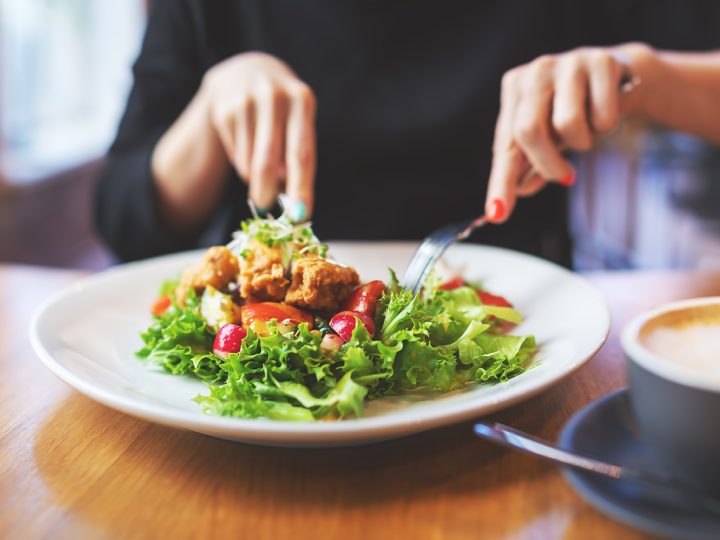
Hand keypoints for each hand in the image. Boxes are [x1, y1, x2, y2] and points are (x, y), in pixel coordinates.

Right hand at [202, 52, 315, 218]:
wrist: (246, 70)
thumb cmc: (282, 110)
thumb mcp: (297, 122)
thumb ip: (297, 157)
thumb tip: (293, 204)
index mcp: (301, 100)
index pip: (302, 153)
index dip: (301, 187)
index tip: (301, 216)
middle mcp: (273, 96)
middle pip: (269, 159)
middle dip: (267, 190)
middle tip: (266, 208)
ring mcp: (245, 101)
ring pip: (248, 160)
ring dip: (255, 176)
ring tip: (261, 163)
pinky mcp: (223, 109)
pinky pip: (235, 153)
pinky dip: (242, 161)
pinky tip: (247, 144)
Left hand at [484, 47, 634, 222]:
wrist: (619, 76)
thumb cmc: (573, 109)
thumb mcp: (546, 137)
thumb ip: (529, 165)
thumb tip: (519, 190)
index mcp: (514, 89)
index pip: (504, 145)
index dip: (501, 182)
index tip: (497, 213)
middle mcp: (535, 72)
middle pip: (529, 131)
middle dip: (547, 164)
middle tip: (563, 176)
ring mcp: (568, 64)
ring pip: (568, 124)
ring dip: (581, 143)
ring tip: (586, 132)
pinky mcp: (602, 62)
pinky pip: (602, 117)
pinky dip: (605, 127)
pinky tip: (605, 112)